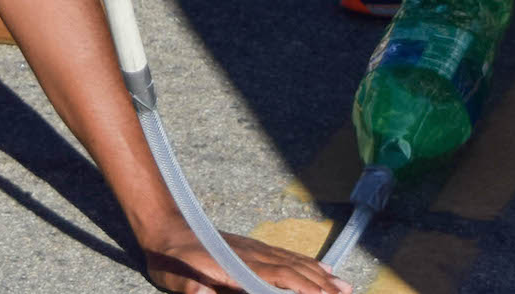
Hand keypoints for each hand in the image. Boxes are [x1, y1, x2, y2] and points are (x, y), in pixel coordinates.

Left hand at [141, 221, 352, 293]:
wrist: (167, 227)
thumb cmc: (170, 259)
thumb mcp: (173, 278)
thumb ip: (190, 288)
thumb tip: (202, 293)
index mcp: (236, 265)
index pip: (277, 276)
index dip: (301, 286)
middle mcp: (252, 255)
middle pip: (293, 269)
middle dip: (320, 284)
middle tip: (347, 293)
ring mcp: (255, 249)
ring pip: (294, 261)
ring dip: (319, 274)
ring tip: (343, 285)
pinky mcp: (253, 248)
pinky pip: (286, 256)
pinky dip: (307, 263)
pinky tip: (320, 269)